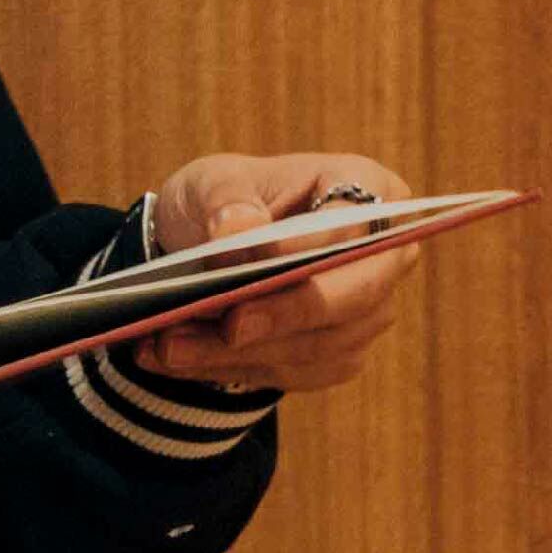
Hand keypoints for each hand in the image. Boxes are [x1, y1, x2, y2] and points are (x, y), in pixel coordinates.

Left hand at [133, 151, 423, 397]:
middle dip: (283, 315)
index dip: (312, 246)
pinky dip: (225, 368)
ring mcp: (365, 314)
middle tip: (229, 326)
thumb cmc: (229, 200)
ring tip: (169, 344)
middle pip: (351, 297)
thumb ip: (228, 199)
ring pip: (314, 345)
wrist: (213, 247)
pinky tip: (171, 358)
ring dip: (237, 352)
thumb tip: (240, 232)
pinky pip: (286, 373)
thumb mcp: (216, 180)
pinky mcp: (334, 357)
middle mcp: (382, 257)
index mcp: (368, 191)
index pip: (354, 225)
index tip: (262, 255)